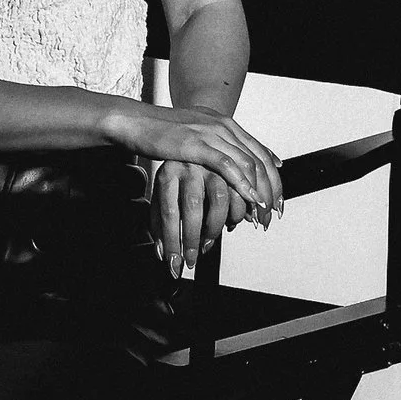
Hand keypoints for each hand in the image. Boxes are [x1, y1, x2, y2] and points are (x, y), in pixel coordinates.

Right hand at [106, 100, 283, 270]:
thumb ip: (218, 148)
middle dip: (270, 191)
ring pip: (247, 165)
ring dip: (258, 193)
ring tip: (260, 215)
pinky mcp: (196, 143)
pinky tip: (249, 199)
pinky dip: (242, 184)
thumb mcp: (197, 136)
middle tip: (271, 215)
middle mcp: (223, 127)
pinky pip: (227, 165)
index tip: (275, 203)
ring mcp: (211, 133)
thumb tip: (237, 169)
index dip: (273, 180)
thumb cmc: (162, 133)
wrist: (135, 121)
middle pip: (259, 161)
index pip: (260, 154)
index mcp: (226, 125)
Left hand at [149, 154, 264, 277]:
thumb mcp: (159, 195)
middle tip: (194, 258)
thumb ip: (160, 223)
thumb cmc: (170, 172)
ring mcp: (209, 163)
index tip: (174, 263)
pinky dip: (241, 210)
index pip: (167, 212)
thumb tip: (162, 253)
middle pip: (192, 206)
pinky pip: (238, 190)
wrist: (177, 136)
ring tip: (213, 240)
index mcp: (167, 173)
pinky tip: (236, 222)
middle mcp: (188, 165)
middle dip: (194, 238)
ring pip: (219, 198)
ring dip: (217, 226)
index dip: (171, 241)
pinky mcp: (229, 163)